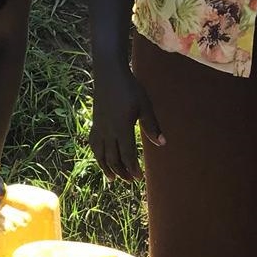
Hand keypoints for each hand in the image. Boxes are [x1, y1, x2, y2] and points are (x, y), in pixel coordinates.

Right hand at [90, 65, 163, 180]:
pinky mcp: (95, 123)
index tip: (139, 178)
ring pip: (100, 154)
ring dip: (107, 167)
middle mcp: (108, 131)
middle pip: (113, 158)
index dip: (132, 168)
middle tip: (130, 181)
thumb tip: (162, 144)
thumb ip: (152, 126)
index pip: (127, 155)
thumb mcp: (145, 106)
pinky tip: (101, 159)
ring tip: (113, 179)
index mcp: (121, 128)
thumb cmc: (130, 88)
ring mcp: (99, 128)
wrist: (109, 74)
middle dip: (121, 172)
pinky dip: (98, 155)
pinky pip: (94, 144)